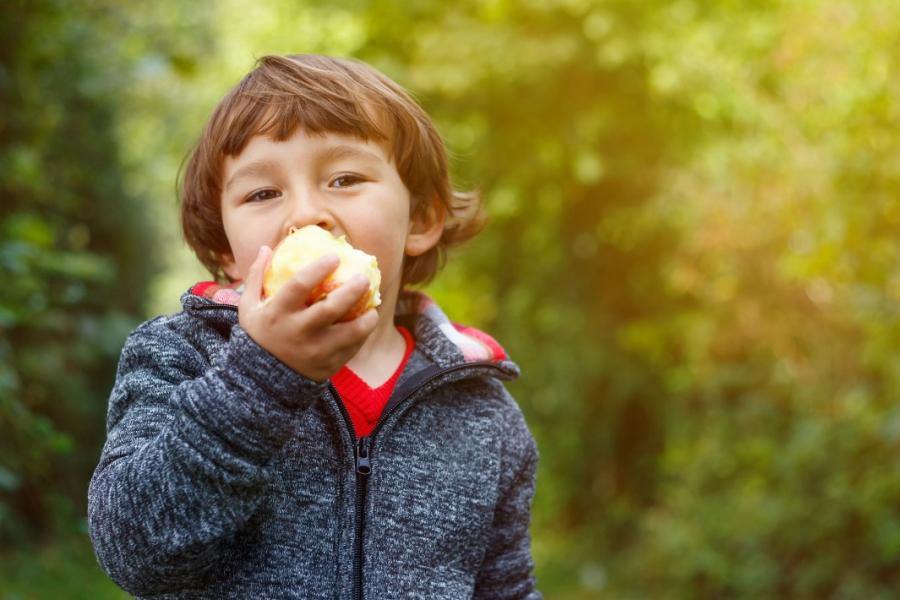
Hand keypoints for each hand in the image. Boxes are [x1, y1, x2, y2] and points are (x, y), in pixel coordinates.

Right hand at [237, 246, 378, 381]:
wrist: (261, 381)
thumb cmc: (258, 335)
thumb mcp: (249, 307)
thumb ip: (256, 277)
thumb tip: (266, 247)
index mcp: (277, 313)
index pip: (299, 286)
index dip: (318, 269)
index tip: (335, 256)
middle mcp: (297, 332)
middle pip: (330, 308)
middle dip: (351, 290)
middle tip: (364, 278)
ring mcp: (314, 351)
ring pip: (349, 333)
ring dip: (366, 319)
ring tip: (373, 307)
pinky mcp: (327, 366)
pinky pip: (351, 348)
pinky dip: (361, 336)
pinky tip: (366, 323)